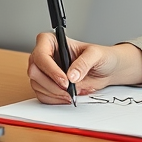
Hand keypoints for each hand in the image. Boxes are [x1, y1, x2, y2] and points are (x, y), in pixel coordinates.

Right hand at [27, 34, 141, 103]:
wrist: (107, 70)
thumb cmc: (101, 56)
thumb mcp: (96, 55)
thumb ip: (84, 62)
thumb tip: (71, 75)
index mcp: (52, 41)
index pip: (41, 54)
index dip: (50, 69)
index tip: (65, 80)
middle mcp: (45, 55)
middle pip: (35, 72)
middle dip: (52, 84)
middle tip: (69, 90)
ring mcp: (44, 71)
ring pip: (37, 85)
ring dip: (54, 93)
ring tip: (72, 93)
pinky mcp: (47, 85)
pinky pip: (42, 95)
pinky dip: (55, 100)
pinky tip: (68, 97)